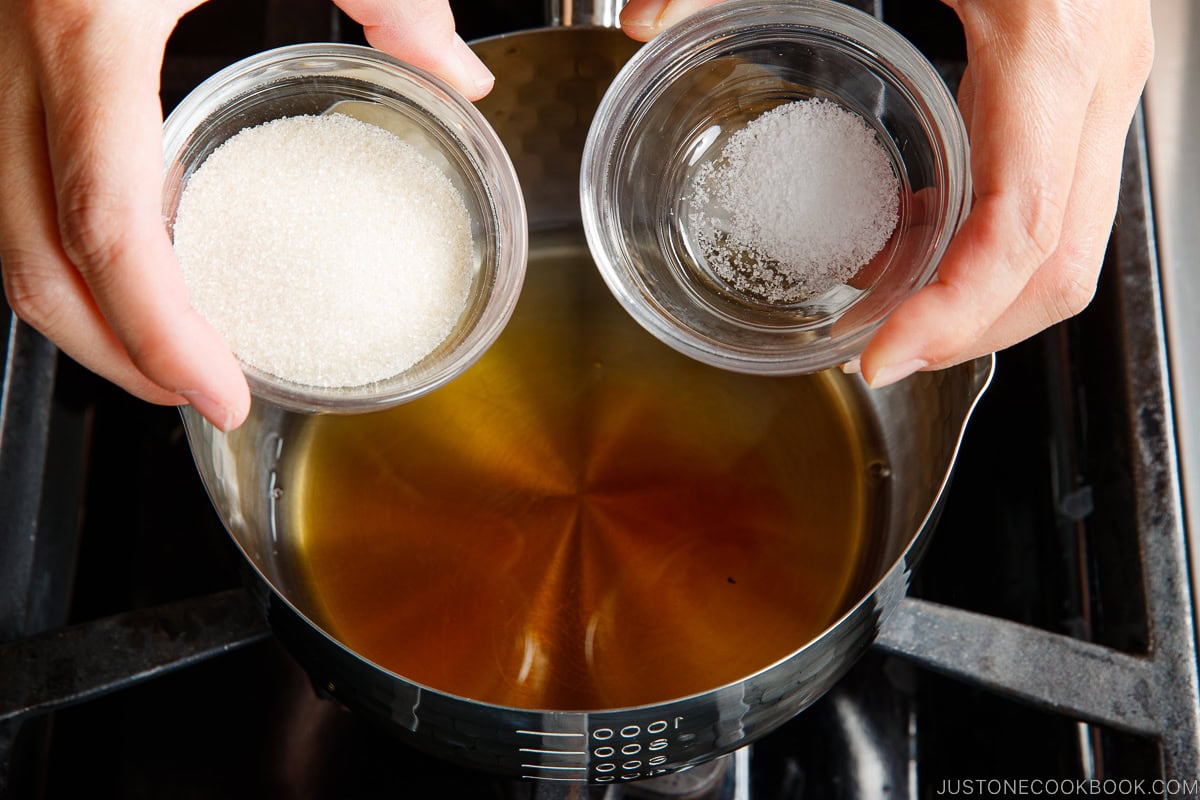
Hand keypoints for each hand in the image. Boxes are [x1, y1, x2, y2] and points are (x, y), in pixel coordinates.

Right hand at [0, 0, 494, 430]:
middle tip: (203, 394)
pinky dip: (73, 247)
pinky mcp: (11, 52)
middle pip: (28, 258)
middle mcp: (16, 52)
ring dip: (85, 313)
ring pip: (5, 229)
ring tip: (178, 351)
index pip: (106, 223)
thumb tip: (459, 77)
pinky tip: (146, 262)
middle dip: (113, 353)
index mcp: (86, 22)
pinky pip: (19, 180)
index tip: (223, 394)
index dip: (158, 333)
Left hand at [621, 0, 1153, 386]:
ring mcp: (1097, 86)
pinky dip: (979, 241)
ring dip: (973, 298)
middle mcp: (1094, 81)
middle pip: (1057, 271)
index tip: (876, 357)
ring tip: (876, 305)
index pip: (1022, 234)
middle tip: (870, 354)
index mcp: (1051, 49)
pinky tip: (905, 233)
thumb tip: (639, 20)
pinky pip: (1047, 197)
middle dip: (965, 334)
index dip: (954, 318)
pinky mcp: (1077, 85)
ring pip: (1065, 246)